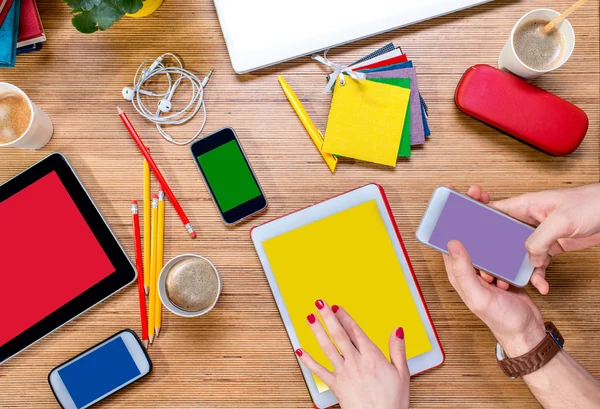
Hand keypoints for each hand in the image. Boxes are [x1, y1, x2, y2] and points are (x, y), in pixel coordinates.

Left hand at [296, 300, 408, 408]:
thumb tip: (397, 330)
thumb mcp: (402, 373)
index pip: (356, 331)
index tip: (337, 306)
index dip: (345, 316)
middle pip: (339, 334)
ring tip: (310, 318)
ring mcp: (344, 373)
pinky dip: (308, 360)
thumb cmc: (392, 401)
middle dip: (328, 317)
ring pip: (327, 348)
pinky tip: (300, 350)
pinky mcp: (335, 385)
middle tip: (319, 303)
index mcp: (372, 357)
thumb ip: (397, 350)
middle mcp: (355, 362)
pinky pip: (319, 371)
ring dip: (317, 331)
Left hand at [443, 241, 545, 356]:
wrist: (529, 332)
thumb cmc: (502, 320)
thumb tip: (452, 245)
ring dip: (497, 253)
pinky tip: (514, 265)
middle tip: (486, 233)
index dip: (449, 236)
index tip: (454, 219)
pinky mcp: (506, 275)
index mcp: (460, 279)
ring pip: (489, 252)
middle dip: (478, 241)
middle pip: (471, 248)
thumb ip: (464, 271)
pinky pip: (505, 260)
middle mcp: (473, 276)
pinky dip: (510, 260)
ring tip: (502, 263)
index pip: (448, 252)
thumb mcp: (479, 295)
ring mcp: (490, 275)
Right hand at [487, 183, 599, 293]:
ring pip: (520, 253)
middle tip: (489, 269)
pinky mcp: (552, 245)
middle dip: (496, 254)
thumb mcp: (560, 221)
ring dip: (519, 269)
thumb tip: (528, 257)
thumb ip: (538, 240)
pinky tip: (541, 284)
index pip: (492, 212)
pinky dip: (539, 274)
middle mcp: (528, 218)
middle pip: (503, 237)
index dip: (477, 221)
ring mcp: (540, 233)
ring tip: (516, 282)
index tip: (465, 235)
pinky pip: (538, 261)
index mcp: (524, 205)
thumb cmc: (591, 204)